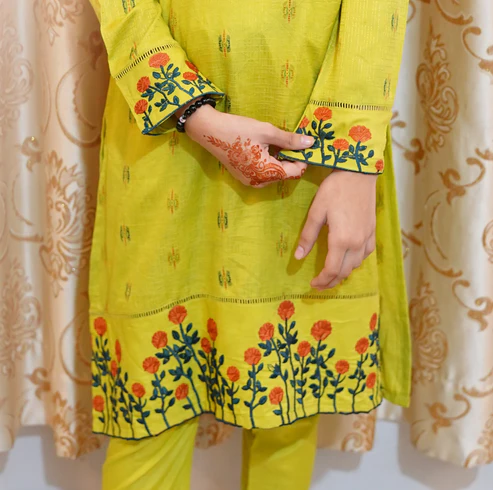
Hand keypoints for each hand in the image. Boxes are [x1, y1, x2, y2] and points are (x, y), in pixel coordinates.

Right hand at [184, 105, 313, 186]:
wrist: (209, 131)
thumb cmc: (239, 130)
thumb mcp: (267, 131)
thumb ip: (290, 140)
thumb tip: (311, 143)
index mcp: (267, 173)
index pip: (296, 172)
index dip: (303, 159)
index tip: (304, 145)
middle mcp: (259, 182)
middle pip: (285, 174)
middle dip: (290, 159)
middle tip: (290, 141)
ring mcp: (250, 181)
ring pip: (274, 174)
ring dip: (279, 160)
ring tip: (274, 143)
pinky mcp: (244, 177)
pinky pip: (263, 173)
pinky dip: (268, 163)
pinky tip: (263, 148)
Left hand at [295, 169, 377, 289]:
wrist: (358, 173)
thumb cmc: (335, 189)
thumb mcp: (316, 212)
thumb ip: (308, 236)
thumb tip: (298, 257)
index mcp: (341, 240)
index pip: (331, 270)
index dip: (321, 280)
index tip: (312, 284)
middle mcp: (357, 243)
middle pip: (344, 272)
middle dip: (331, 282)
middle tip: (319, 285)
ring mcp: (367, 238)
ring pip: (356, 265)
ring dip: (343, 273)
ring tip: (331, 275)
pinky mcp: (373, 231)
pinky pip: (366, 254)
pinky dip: (355, 262)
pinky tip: (349, 260)